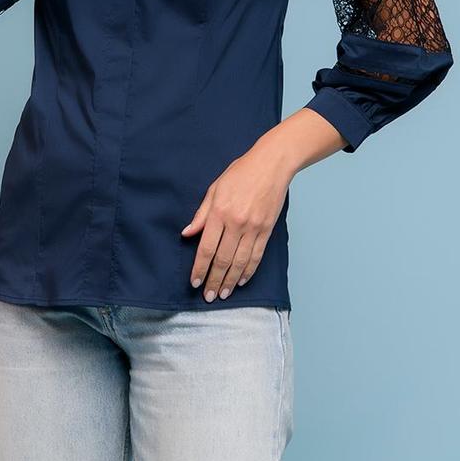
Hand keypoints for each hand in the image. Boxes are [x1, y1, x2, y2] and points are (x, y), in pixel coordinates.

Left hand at [181, 146, 292, 300]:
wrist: (272, 164)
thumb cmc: (241, 173)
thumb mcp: (215, 188)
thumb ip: (201, 214)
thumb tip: (187, 234)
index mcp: (220, 212)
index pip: (207, 248)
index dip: (199, 268)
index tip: (194, 282)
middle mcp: (236, 223)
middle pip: (223, 259)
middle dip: (214, 280)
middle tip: (207, 296)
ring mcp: (254, 227)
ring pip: (240, 262)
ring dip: (230, 281)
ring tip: (223, 293)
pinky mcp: (267, 230)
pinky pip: (256, 256)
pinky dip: (249, 271)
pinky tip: (242, 281)